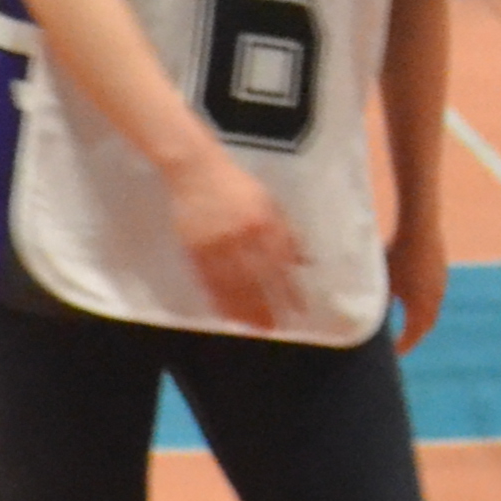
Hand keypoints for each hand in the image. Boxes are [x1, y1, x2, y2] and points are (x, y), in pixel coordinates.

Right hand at [167, 148, 310, 330]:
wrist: (196, 170)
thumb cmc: (238, 185)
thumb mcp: (270, 203)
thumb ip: (288, 232)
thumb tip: (306, 261)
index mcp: (264, 223)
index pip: (281, 265)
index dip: (290, 290)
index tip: (299, 311)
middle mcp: (242, 237)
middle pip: (257, 280)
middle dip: (267, 307)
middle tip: (275, 329)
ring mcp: (216, 244)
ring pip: (232, 284)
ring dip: (243, 309)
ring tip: (254, 328)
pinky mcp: (194, 249)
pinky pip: (208, 280)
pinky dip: (218, 299)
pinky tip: (226, 313)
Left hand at [386, 211, 447, 350]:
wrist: (421, 227)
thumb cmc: (397, 254)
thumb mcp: (382, 282)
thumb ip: (375, 304)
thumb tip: (359, 321)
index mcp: (420, 307)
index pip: (412, 336)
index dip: (402, 346)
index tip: (393, 355)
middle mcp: (434, 300)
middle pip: (425, 326)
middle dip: (413, 336)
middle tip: (402, 343)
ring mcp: (440, 286)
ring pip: (432, 310)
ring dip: (420, 319)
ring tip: (407, 321)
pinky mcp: (442, 272)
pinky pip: (434, 295)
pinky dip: (424, 303)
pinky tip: (413, 295)